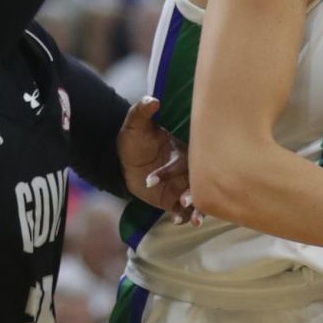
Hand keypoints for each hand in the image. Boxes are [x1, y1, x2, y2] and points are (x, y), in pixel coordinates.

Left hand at [116, 96, 202, 225]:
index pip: (183, 160)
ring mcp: (181, 185)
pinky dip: (183, 217)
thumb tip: (151, 100)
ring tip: (194, 221)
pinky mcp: (173, 199)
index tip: (151, 180)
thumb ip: (142, 112)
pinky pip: (183, 210)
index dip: (171, 170)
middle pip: (198, 181)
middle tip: (186, 201)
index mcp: (182, 150)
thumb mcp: (135, 125)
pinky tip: (178, 222)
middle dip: (195, 192)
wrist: (124, 161)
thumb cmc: (134, 139)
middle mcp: (186, 169)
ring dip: (197, 209)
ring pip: (196, 198)